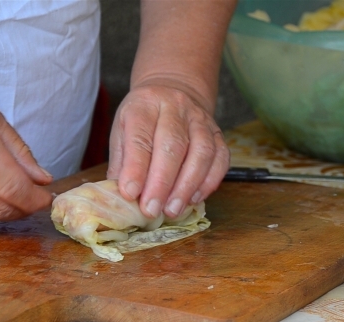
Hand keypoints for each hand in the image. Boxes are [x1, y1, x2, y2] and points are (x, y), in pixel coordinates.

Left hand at [107, 83, 229, 218]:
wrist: (174, 90)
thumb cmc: (144, 119)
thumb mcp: (123, 131)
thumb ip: (123, 162)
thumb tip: (123, 197)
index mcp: (145, 104)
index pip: (141, 137)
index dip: (135, 167)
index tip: (130, 194)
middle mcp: (176, 107)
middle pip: (173, 145)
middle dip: (162, 182)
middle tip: (152, 209)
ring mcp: (201, 120)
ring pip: (201, 152)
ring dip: (187, 186)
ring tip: (173, 210)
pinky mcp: (218, 133)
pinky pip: (220, 158)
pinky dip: (209, 182)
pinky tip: (194, 199)